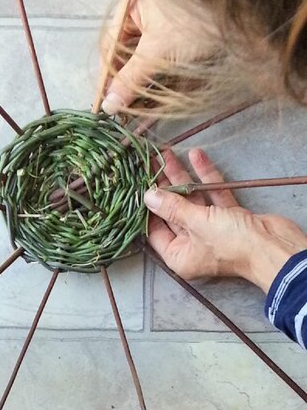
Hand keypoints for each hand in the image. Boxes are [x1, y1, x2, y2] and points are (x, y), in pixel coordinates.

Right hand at [101, 0, 219, 113]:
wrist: (242, 15)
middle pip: (124, 53)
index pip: (109, 45)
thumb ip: (130, 80)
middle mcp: (143, 12)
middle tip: (121, 108)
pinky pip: (157, 61)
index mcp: (132, 4)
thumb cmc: (195, 23)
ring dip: (138, 83)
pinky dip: (154, 79)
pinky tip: (152, 96)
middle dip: (123, 81)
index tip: (105, 101)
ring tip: (135, 106)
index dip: (106, 75)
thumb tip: (108, 104)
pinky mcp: (178, 38)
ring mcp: (161, 24)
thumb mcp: (157, 53)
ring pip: (141, 60)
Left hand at [144, 148, 306, 292]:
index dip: (145, 207)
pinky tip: (196, 156)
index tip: (136, 184)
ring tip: (167, 154)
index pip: (154, 230)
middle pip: (172, 211)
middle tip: (150, 162)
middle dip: (163, 186)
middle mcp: (192, 244)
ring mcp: (211, 230)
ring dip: (182, 177)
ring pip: (191, 200)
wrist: (274, 246)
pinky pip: (212, 195)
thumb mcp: (196, 223)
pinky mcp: (228, 217)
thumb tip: (147, 196)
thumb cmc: (232, 243)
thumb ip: (172, 207)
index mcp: (179, 255)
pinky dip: (205, 178)